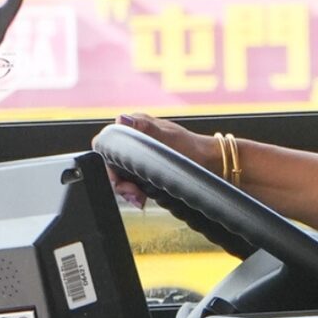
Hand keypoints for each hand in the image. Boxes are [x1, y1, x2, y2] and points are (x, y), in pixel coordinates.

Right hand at [97, 113, 219, 207]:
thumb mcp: (168, 138)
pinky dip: (133, 192)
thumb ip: (145, 128)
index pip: (106, 143)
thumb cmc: (193, 148)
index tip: (118, 178)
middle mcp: (133, 138)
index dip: (107, 163)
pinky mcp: (143, 169)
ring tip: (139, 198)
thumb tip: (121, 119)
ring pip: (119, 174)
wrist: (211, 164)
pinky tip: (141, 198)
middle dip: (118, 180)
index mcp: (135, 124)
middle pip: (110, 162)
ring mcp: (138, 154)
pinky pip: (129, 181)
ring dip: (126, 189)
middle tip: (133, 194)